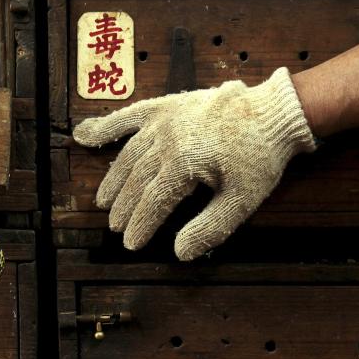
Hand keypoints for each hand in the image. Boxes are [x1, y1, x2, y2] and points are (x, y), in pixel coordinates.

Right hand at [72, 67, 316, 259]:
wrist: (274, 114)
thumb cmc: (260, 158)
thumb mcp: (242, 201)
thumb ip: (210, 228)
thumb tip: (180, 253)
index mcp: (186, 162)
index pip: (153, 202)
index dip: (140, 226)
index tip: (131, 244)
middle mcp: (168, 139)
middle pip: (136, 180)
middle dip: (123, 207)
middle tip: (115, 226)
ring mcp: (165, 120)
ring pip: (129, 154)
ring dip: (113, 179)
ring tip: (104, 200)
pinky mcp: (167, 105)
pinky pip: (130, 116)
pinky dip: (106, 126)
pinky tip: (84, 134)